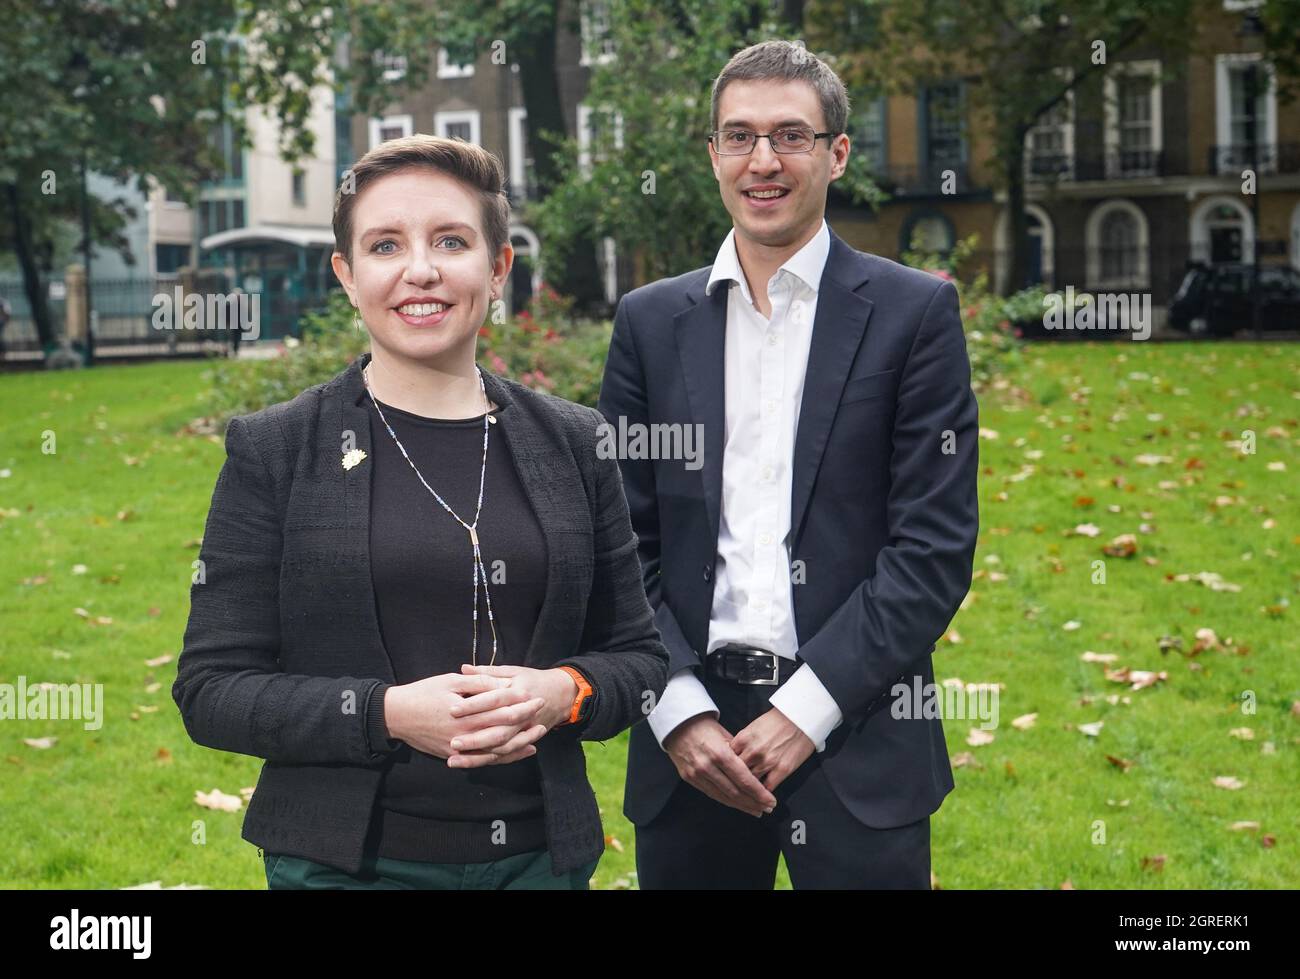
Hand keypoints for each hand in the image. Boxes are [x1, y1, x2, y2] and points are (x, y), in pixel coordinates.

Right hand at [383, 673, 542, 763]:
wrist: (396, 716)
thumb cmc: (423, 693)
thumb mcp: (449, 682)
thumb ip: (477, 684)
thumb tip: (501, 686)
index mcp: (466, 713)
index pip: (501, 710)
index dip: (521, 705)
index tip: (536, 698)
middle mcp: (466, 734)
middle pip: (503, 731)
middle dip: (525, 723)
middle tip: (542, 714)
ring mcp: (460, 748)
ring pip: (496, 750)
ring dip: (519, 744)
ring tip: (537, 737)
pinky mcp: (454, 756)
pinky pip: (483, 761)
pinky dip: (502, 758)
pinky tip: (517, 753)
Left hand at [447, 664, 578, 766]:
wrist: (562, 694)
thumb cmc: (533, 680)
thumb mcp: (513, 671)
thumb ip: (487, 672)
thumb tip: (464, 668)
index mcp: (519, 693)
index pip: (494, 700)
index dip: (473, 705)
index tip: (452, 710)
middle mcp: (523, 715)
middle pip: (498, 730)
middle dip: (475, 739)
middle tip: (452, 741)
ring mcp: (525, 731)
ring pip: (502, 748)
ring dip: (478, 755)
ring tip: (455, 758)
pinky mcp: (524, 740)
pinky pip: (506, 755)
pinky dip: (489, 761)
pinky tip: (469, 763)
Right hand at [663, 713, 777, 817]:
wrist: (677, 724)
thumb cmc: (705, 726)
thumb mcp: (726, 735)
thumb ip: (740, 754)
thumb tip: (756, 770)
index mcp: (720, 753)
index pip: (744, 780)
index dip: (759, 793)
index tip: (770, 800)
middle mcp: (708, 766)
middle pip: (735, 792)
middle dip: (754, 803)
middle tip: (767, 808)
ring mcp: (697, 774)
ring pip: (724, 797)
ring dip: (742, 806)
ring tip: (756, 810)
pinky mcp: (690, 778)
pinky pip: (711, 794)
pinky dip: (726, 801)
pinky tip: (737, 804)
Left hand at [730, 707, 815, 792]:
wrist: (800, 718)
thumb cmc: (777, 721)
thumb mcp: (753, 727)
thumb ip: (742, 743)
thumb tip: (733, 756)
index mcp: (743, 739)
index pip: (727, 760)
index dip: (726, 767)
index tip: (727, 773)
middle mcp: (753, 751)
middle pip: (736, 773)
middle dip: (735, 780)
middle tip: (735, 787)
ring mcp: (767, 762)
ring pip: (750, 783)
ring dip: (749, 788)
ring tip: (747, 794)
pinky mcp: (782, 770)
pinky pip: (767, 788)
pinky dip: (763, 793)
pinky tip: (761, 795)